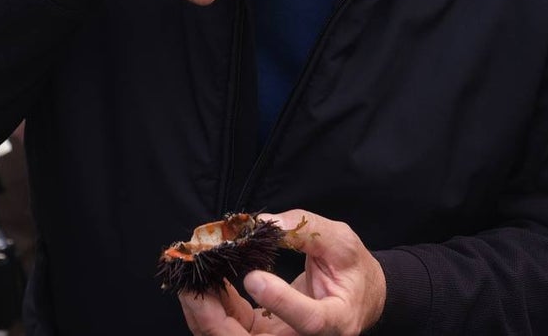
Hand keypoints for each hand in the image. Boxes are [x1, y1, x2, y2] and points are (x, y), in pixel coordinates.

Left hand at [178, 210, 386, 335]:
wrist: (358, 297)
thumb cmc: (353, 270)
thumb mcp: (341, 242)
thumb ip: (306, 229)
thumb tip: (264, 221)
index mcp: (337, 320)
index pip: (310, 322)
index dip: (281, 302)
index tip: (253, 276)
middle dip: (215, 320)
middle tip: (192, 283)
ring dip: (204, 314)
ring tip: (189, 280)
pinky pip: (229, 330)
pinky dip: (210, 308)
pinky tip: (203, 282)